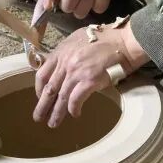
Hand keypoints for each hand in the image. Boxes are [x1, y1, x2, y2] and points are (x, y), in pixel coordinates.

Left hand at [34, 20, 148, 126]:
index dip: (39, 88)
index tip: (40, 96)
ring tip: (53, 123)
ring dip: (56, 113)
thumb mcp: (78, 39)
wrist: (124, 42)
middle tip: (38, 117)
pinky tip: (75, 114)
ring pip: (61, 97)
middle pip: (49, 88)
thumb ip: (67, 52)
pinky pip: (75, 100)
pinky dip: (73, 109)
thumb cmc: (106, 39)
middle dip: (43, 105)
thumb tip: (63, 66)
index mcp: (61, 52)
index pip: (42, 73)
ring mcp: (76, 72)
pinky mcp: (89, 81)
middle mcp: (65, 63)